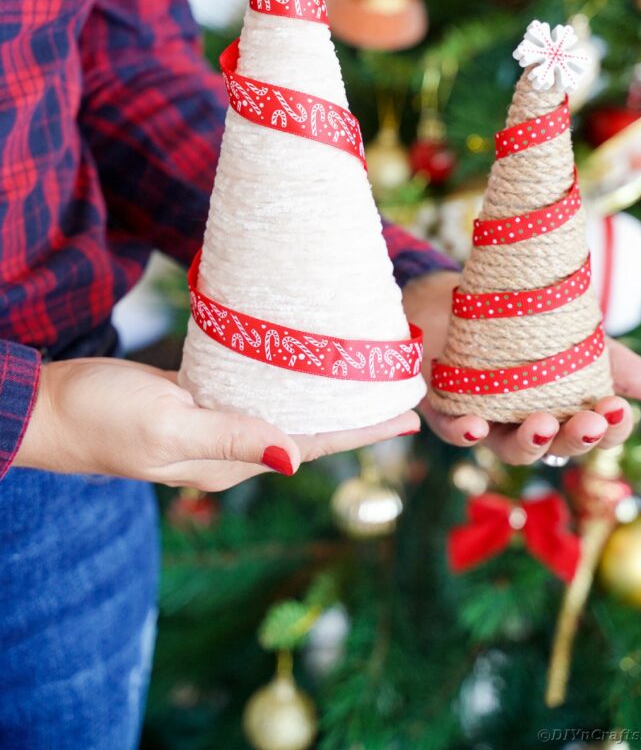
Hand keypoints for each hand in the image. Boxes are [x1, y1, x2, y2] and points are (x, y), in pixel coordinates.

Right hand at [14, 358, 419, 490]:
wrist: (52, 408)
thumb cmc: (102, 419)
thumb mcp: (167, 428)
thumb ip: (229, 440)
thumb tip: (294, 458)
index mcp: (230, 461)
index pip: (314, 444)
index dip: (363, 429)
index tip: (409, 412)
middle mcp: (231, 448)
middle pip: (309, 426)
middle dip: (357, 409)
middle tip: (402, 383)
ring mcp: (215, 422)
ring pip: (286, 405)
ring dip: (326, 389)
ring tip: (365, 369)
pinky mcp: (198, 396)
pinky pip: (255, 386)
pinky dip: (287, 373)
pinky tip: (304, 357)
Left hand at [403, 270, 640, 465]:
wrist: (461, 299)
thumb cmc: (523, 329)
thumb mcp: (574, 339)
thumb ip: (616, 364)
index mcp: (561, 413)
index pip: (592, 432)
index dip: (609, 429)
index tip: (619, 410)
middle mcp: (523, 425)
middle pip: (552, 445)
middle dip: (574, 438)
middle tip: (590, 420)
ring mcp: (483, 420)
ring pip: (506, 446)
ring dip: (527, 441)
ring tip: (542, 424)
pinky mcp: (442, 409)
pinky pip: (451, 430)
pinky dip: (463, 432)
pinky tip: (476, 426)